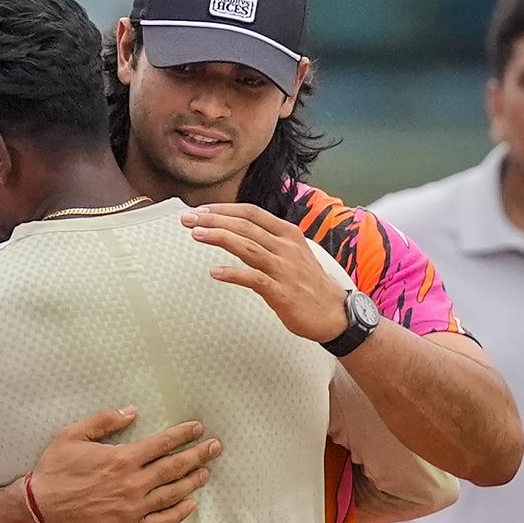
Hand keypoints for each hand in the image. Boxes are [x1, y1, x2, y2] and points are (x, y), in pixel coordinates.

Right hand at [31, 406, 221, 522]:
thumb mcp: (73, 435)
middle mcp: (133, 483)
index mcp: (122, 458)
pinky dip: (179, 512)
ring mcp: (133, 508)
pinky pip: (162, 520)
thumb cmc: (55, 470)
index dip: (183, 434)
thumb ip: (104, 421)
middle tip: (216, 448)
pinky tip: (191, 504)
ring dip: (193, 481)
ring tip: (207, 472)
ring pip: (172, 493)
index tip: (198, 428)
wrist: (41, 510)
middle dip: (198, 455)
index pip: (162, 443)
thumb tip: (132, 411)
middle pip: (174, 467)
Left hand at [182, 203, 348, 342]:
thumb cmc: (309, 284)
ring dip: (219, 238)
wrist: (335, 313)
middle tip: (188, 218)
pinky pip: (254, 279)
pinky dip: (233, 274)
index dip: (224, 209)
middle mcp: (286, 247)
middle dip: (214, 219)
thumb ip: (269, 240)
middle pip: (245, 226)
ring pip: (247, 247)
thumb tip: (238, 231)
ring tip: (196, 234)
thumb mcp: (293, 253)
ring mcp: (284, 269)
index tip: (202, 209)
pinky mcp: (282, 292)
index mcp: (288, 233)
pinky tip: (214, 272)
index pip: (251, 212)